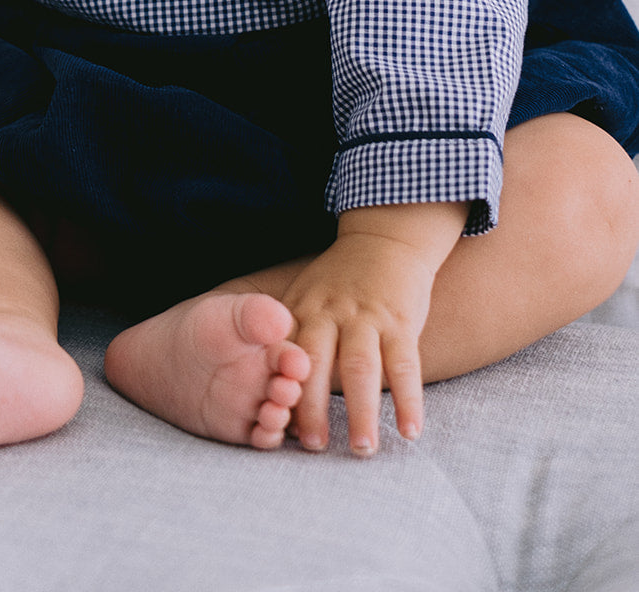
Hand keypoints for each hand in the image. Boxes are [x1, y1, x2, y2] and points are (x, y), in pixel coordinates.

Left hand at [283, 202, 466, 454]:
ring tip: (363, 449)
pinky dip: (408, 399)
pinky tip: (410, 431)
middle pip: (314, 363)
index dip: (280, 391)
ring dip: (361, 411)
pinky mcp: (399, 320)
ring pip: (360, 368)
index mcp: (302, 310)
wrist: (386, 238)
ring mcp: (365, 316)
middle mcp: (329, 313)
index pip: (285, 357)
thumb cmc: (343, 281)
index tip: (277, 427)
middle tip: (312, 447)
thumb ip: (296, 337)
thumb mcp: (308, 297)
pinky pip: (404, 364)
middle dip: (311, 407)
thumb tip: (281, 393)